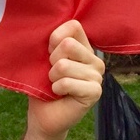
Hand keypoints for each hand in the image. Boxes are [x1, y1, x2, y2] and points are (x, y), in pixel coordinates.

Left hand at [28, 20, 104, 139]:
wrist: (43, 114)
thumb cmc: (42, 84)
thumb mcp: (43, 58)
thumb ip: (51, 42)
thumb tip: (45, 24)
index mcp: (83, 48)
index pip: (73, 25)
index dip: (54, 37)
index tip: (49, 52)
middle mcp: (94, 60)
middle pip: (68, 44)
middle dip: (52, 60)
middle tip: (53, 73)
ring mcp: (97, 76)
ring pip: (64, 65)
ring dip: (53, 77)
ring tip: (55, 84)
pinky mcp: (95, 92)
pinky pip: (67, 82)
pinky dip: (57, 88)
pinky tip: (60, 93)